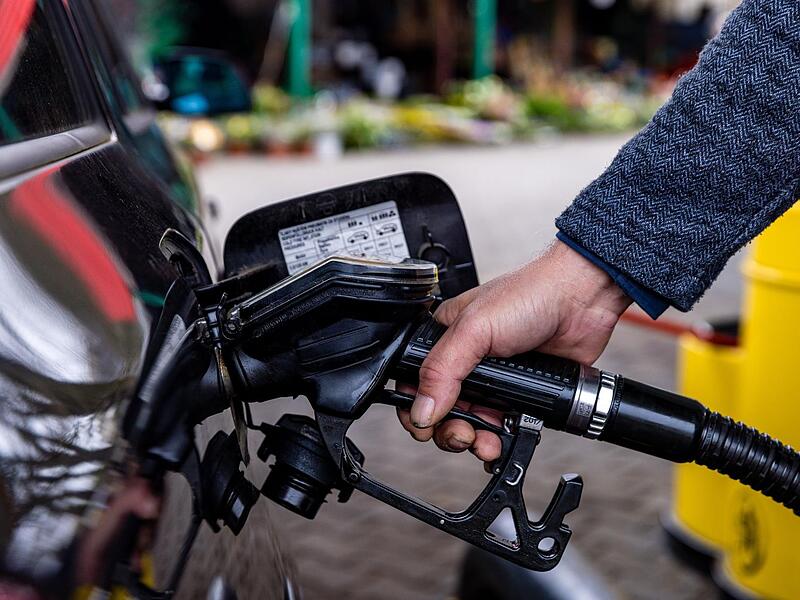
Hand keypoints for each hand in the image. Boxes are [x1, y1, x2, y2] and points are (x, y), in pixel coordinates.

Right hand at [396, 240, 631, 461]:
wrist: (581, 301)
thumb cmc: (529, 295)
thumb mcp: (474, 329)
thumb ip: (443, 370)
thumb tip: (422, 409)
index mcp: (446, 340)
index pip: (415, 380)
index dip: (415, 408)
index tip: (424, 426)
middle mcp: (466, 362)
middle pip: (442, 410)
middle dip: (447, 429)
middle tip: (461, 435)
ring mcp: (494, 380)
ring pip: (471, 423)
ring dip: (473, 440)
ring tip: (484, 442)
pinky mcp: (521, 394)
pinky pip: (501, 427)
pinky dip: (498, 440)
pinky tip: (501, 443)